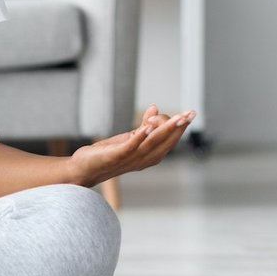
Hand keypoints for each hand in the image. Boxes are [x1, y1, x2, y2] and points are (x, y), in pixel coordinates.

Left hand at [70, 104, 195, 185]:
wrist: (85, 169)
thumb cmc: (108, 154)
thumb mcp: (129, 138)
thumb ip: (144, 125)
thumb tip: (155, 107)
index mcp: (149, 155)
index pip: (169, 140)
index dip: (181, 127)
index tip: (190, 113)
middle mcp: (144, 159)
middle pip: (165, 141)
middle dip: (178, 127)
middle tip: (191, 114)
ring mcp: (130, 159)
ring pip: (152, 143)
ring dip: (164, 129)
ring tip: (177, 118)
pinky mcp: (115, 156)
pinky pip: (130, 147)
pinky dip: (139, 138)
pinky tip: (146, 127)